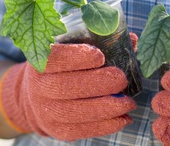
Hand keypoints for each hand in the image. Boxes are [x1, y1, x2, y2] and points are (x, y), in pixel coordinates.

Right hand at [0, 43, 135, 140]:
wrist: (37, 97)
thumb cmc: (61, 67)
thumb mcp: (70, 50)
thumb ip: (98, 42)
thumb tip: (132, 40)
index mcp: (40, 61)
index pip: (55, 59)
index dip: (77, 57)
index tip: (99, 56)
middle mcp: (38, 86)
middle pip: (67, 87)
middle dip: (98, 83)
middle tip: (121, 79)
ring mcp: (45, 110)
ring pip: (75, 112)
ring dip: (107, 108)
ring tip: (129, 102)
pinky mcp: (57, 129)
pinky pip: (82, 130)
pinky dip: (106, 125)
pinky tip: (123, 118)